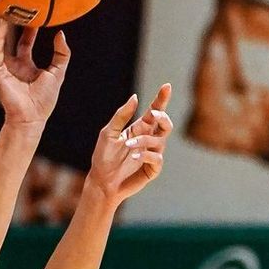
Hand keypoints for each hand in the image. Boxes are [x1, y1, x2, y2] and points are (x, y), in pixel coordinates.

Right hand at [0, 15, 70, 133]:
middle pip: (5, 36)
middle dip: (3, 21)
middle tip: (3, 2)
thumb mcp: (58, 72)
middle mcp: (11, 63)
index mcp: (25, 64)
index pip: (24, 41)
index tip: (33, 11)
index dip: (28, 27)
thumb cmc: (44, 101)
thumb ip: (62, 53)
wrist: (32, 118)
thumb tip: (60, 33)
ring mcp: (2, 67)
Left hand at [87, 84, 171, 205]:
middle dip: (163, 117)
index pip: (155, 111)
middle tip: (153, 114)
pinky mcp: (152, 169)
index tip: (166, 86)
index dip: (162, 99)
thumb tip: (135, 97)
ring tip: (128, 145)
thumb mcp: (108, 133)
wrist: (101, 182)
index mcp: (140, 128)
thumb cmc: (104, 157)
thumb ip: (121, 115)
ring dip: (144, 140)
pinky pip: (157, 159)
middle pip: (166, 125)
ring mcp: (152, 154)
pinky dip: (146, 155)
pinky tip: (134, 157)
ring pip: (159, 141)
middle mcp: (149, 140)